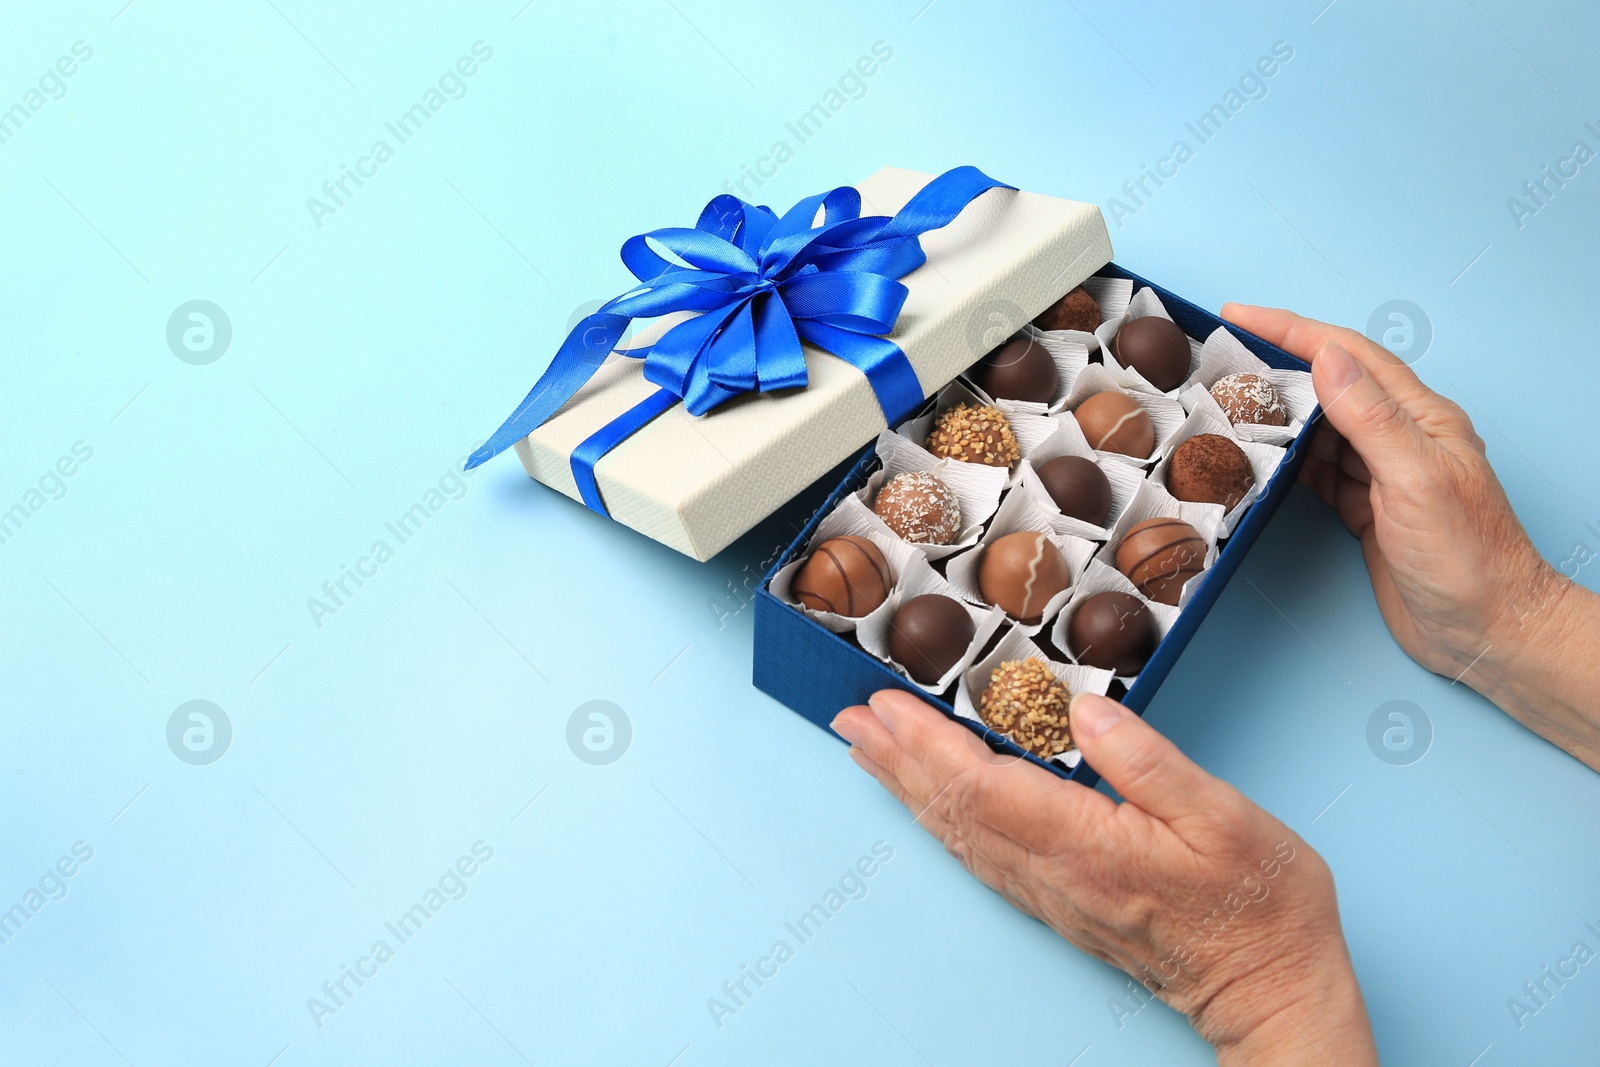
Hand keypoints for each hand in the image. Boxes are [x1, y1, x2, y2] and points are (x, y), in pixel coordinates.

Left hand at [832, 690, 1376, 1065]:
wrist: (1269, 988)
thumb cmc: (1260, 905)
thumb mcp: (1225, 818)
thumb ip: (1148, 762)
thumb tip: (1084, 710)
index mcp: (1086, 845)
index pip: (981, 786)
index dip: (925, 743)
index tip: (884, 706)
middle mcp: (1054, 873)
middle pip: (953, 809)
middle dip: (896, 760)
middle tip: (850, 718)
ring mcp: (1052, 893)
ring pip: (960, 834)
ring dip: (909, 788)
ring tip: (872, 751)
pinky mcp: (1061, 901)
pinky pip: (982, 854)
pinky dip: (943, 819)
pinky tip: (931, 803)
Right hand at [1222, 304, 1599, 768]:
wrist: (1488, 630)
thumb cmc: (1469, 560)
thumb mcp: (1416, 480)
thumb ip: (1371, 417)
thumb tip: (1327, 358)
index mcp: (1420, 417)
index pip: (1348, 355)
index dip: (1291, 330)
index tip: (1240, 316)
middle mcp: (1401, 438)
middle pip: (1329, 385)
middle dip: (1276, 366)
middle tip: (1223, 359)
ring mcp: (1384, 475)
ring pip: (1319, 429)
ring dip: (1276, 416)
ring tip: (1230, 407)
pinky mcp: (1368, 511)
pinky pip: (1318, 473)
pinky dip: (1286, 462)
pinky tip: (1263, 461)